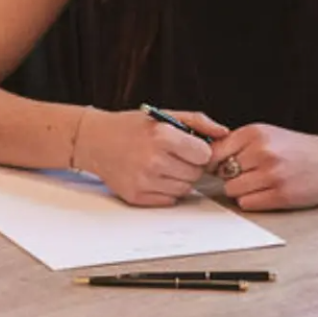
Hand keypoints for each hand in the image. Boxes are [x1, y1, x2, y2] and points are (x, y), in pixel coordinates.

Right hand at [70, 107, 226, 206]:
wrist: (93, 140)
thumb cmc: (129, 127)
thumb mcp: (163, 116)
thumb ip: (197, 122)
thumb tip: (224, 133)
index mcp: (162, 137)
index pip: (204, 155)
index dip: (198, 151)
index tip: (187, 146)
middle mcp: (153, 160)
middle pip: (196, 174)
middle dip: (188, 165)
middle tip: (171, 155)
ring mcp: (144, 181)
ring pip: (184, 189)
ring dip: (178, 179)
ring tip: (161, 165)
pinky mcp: (136, 196)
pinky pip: (168, 200)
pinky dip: (164, 190)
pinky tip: (151, 176)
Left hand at [210, 123, 317, 209]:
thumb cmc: (297, 149)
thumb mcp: (267, 134)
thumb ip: (237, 143)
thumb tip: (204, 158)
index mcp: (255, 133)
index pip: (213, 152)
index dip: (214, 162)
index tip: (221, 166)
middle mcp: (263, 152)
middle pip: (222, 172)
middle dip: (230, 176)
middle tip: (249, 175)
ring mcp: (273, 174)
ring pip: (232, 189)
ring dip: (241, 190)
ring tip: (259, 183)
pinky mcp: (281, 195)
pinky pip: (247, 203)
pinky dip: (252, 201)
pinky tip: (267, 193)